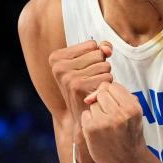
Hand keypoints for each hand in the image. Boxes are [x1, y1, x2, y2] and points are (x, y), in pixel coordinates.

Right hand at [49, 40, 112, 162]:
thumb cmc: (88, 87)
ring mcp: (67, 76)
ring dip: (104, 76)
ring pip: (104, 65)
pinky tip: (96, 94)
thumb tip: (106, 49)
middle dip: (101, 66)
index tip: (85, 71)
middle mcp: (58, 66)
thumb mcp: (90, 63)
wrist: (82, 118)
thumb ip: (101, 49)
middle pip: (98, 53)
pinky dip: (106, 85)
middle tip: (90, 81)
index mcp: (56, 57)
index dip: (95, 58)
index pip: (92, 44)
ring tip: (93, 88)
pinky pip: (107, 76)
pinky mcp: (78, 86)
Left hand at [81, 82, 150, 162]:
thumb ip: (121, 96)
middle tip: (110, 117)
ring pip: (93, 104)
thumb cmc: (130, 134)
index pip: (112, 86)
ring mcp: (104, 121)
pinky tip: (98, 132)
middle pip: (101, 92)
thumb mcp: (134, 113)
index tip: (113, 105)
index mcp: (132, 107)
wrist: (128, 161)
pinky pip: (85, 114)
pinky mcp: (91, 129)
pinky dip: (89, 121)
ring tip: (106, 126)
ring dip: (96, 112)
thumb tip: (95, 92)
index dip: (110, 93)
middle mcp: (119, 113)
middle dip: (103, 101)